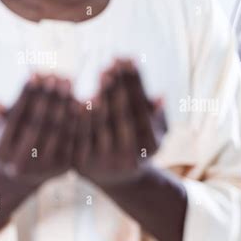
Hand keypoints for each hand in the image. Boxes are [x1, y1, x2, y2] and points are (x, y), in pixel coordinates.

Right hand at [0, 74, 76, 189]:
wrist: (24, 172)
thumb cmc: (5, 141)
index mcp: (0, 152)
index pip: (14, 118)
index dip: (24, 96)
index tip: (33, 74)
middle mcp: (21, 163)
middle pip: (38, 124)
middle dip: (47, 98)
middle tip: (56, 77)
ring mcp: (44, 167)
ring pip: (58, 131)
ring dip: (66, 105)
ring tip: (69, 84)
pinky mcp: (64, 167)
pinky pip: (75, 139)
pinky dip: (79, 119)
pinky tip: (82, 101)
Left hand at [74, 59, 166, 188]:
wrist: (118, 181)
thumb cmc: (139, 147)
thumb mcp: (154, 134)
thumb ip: (156, 116)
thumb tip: (160, 97)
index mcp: (149, 147)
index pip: (142, 109)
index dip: (137, 84)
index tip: (131, 60)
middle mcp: (129, 157)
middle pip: (123, 115)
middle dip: (119, 87)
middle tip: (115, 63)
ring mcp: (105, 162)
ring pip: (102, 124)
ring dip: (102, 96)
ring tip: (103, 73)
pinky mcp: (83, 165)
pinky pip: (80, 135)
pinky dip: (79, 116)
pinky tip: (79, 97)